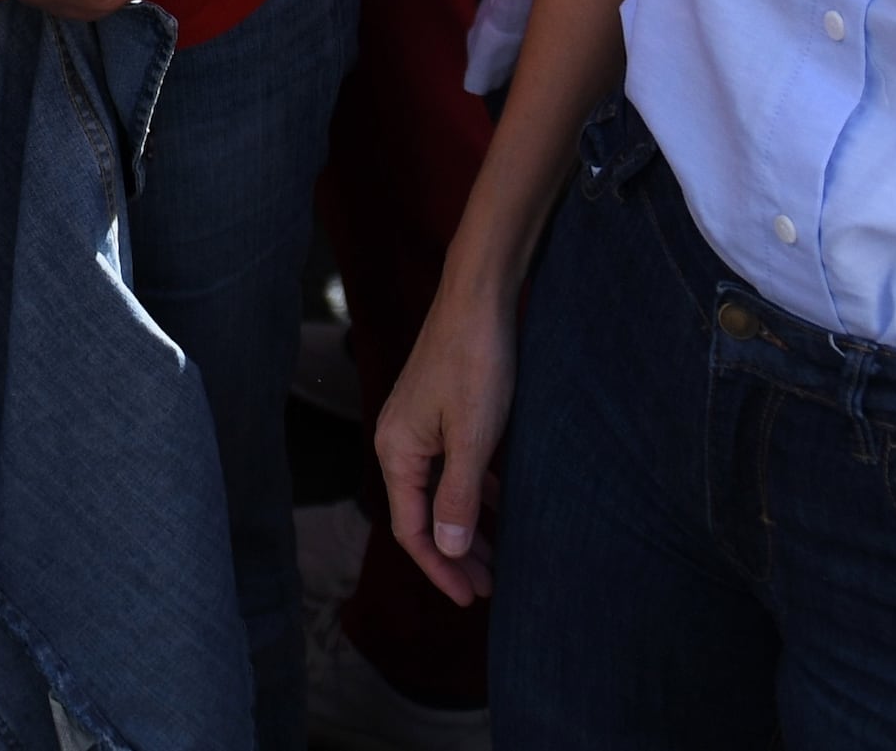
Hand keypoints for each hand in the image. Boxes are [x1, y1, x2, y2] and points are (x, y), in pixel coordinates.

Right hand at [372, 262, 517, 602]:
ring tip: (496, 558)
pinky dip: (471, 492)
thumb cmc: (475, 362)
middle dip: (454, 554)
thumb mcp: (473, 438)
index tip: (470, 597)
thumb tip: (449, 550)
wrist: (479, 297)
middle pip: (422, 514)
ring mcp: (417, 425)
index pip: (412, 529)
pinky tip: (499, 503)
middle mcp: (398, 441)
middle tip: (488, 588)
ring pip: (439, 491)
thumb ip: (459, 497)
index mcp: (396, 451)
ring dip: (465, 526)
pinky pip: (450, 467)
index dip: (441, 567)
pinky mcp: (438, 411)